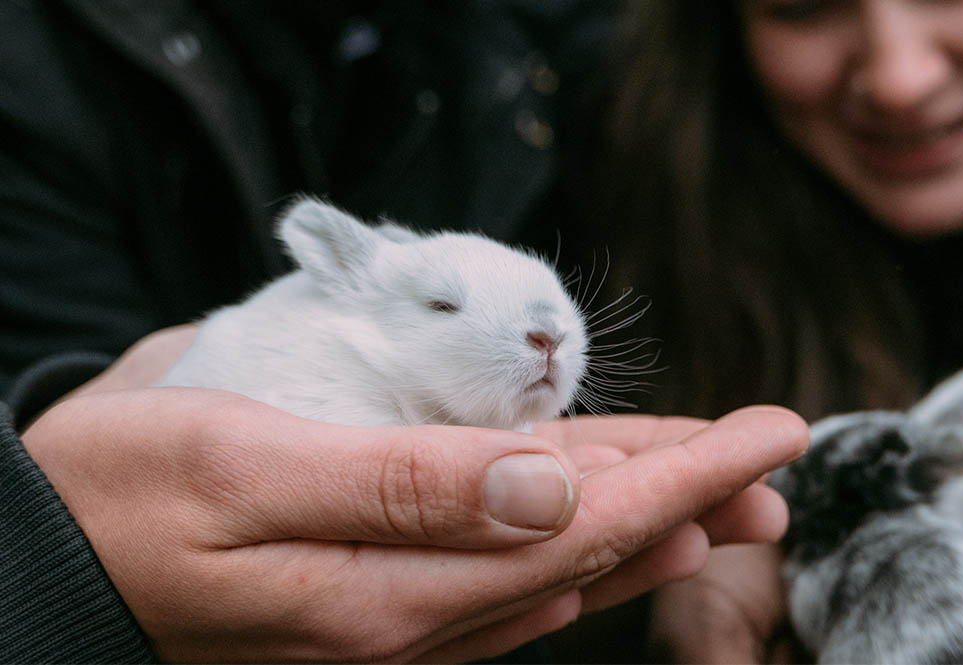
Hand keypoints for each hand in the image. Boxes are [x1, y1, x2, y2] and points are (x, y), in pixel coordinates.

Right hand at [22, 387, 805, 662]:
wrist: (48, 553)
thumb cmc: (126, 500)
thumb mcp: (249, 474)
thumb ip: (407, 492)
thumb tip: (551, 490)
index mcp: (396, 587)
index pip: (583, 525)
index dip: (689, 471)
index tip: (772, 433)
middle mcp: (415, 611)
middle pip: (587, 545)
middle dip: (689, 496)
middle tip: (772, 463)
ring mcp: (399, 605)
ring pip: (554, 553)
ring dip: (642, 515)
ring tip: (721, 488)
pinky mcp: (376, 585)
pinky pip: (500, 558)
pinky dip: (566, 528)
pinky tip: (601, 521)